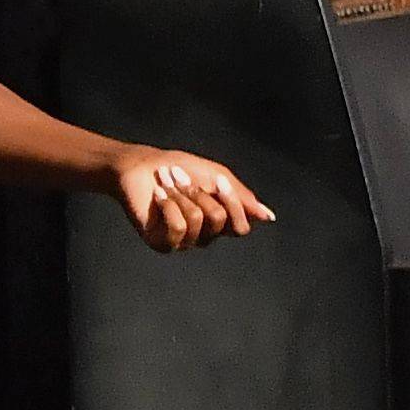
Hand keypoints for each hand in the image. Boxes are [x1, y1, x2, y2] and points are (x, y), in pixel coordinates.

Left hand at [110, 148, 271, 253]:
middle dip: (198, 192)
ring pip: (198, 221)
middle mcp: (205, 236)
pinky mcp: (161, 243)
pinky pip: (178, 227)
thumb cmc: (180, 168)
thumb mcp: (218, 178)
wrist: (141, 166)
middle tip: (179, 176)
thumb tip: (268, 217)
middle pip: (219, 220)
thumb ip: (243, 199)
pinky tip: (157, 195)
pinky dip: (168, 205)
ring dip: (180, 195)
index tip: (218, 181)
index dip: (233, 204)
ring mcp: (184, 242)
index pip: (241, 228)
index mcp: (221, 223)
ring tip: (165, 182)